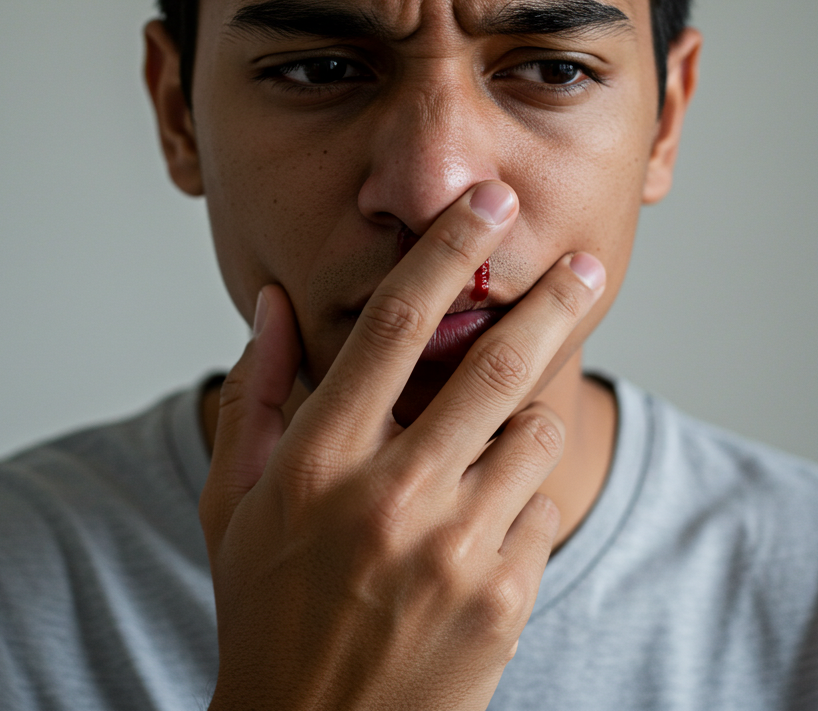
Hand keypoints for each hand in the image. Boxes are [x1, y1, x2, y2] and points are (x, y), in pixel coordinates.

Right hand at [200, 180, 606, 710]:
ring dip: (530, 414)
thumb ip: (257, 396)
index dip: (448, 252)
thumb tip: (280, 303)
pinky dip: (523, 497)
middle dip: (551, 300)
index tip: (486, 206)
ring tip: (504, 428)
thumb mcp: (231, 504)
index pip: (393, 327)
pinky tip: (487, 520)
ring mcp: (453, 549)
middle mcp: (388, 496)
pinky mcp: (504, 598)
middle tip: (585, 263)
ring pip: (533, 434)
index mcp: (315, 462)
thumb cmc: (266, 611)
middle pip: (493, 364)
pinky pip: (543, 509)